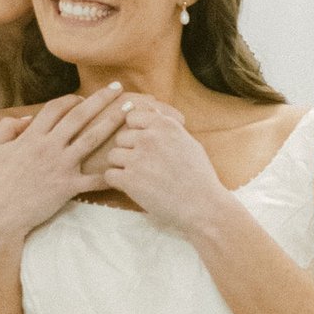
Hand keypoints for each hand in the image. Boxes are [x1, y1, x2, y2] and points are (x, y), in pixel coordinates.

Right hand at [0, 84, 132, 243]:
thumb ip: (7, 129)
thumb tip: (26, 119)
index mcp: (31, 137)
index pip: (56, 108)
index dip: (71, 99)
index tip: (83, 97)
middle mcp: (49, 147)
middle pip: (80, 116)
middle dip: (101, 99)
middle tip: (118, 87)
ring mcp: (60, 166)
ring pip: (92, 139)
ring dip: (113, 123)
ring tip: (130, 113)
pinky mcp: (67, 187)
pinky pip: (94, 179)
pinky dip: (112, 173)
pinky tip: (128, 166)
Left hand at [100, 99, 233, 235]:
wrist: (203, 206)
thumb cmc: (198, 175)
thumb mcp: (188, 142)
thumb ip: (166, 126)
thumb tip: (150, 107)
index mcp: (164, 125)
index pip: (131, 117)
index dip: (135, 132)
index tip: (145, 145)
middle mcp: (149, 138)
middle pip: (120, 138)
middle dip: (129, 151)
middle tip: (145, 166)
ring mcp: (137, 158)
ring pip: (112, 155)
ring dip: (122, 166)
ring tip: (141, 177)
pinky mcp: (129, 180)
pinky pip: (109, 175)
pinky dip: (118, 182)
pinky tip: (133, 188)